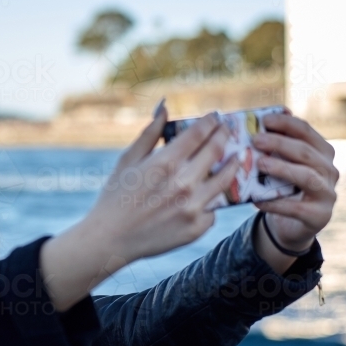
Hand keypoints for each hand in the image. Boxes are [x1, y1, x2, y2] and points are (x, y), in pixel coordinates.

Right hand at [90, 98, 241, 261]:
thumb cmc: (115, 196)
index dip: (211, 121)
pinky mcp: (197, 227)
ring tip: (235, 157)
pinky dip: (212, 199)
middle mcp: (184, 183)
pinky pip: (214, 208)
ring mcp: (193, 207)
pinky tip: (208, 194)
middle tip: (227, 131)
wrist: (110, 239)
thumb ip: (149, 133)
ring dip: (233, 164)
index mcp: (166, 162)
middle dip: (224, 136)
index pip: (200, 132)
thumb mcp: (127, 160)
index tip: (216, 116)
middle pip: (217, 150)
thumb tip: (164, 106)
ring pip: (226, 179)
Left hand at [250, 112, 338, 253]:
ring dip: (282, 168)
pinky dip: (275, 203)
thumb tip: (255, 126)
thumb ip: (275, 148)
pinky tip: (255, 200)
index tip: (263, 120)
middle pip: (306, 152)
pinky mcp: (319, 216)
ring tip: (259, 164)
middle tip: (255, 140)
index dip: (286, 124)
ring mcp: (327, 194)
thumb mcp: (282, 165)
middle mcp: (329, 170)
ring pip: (307, 176)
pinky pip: (296, 208)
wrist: (291, 225)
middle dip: (280, 144)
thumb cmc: (283, 188)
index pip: (306, 131)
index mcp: (322, 152)